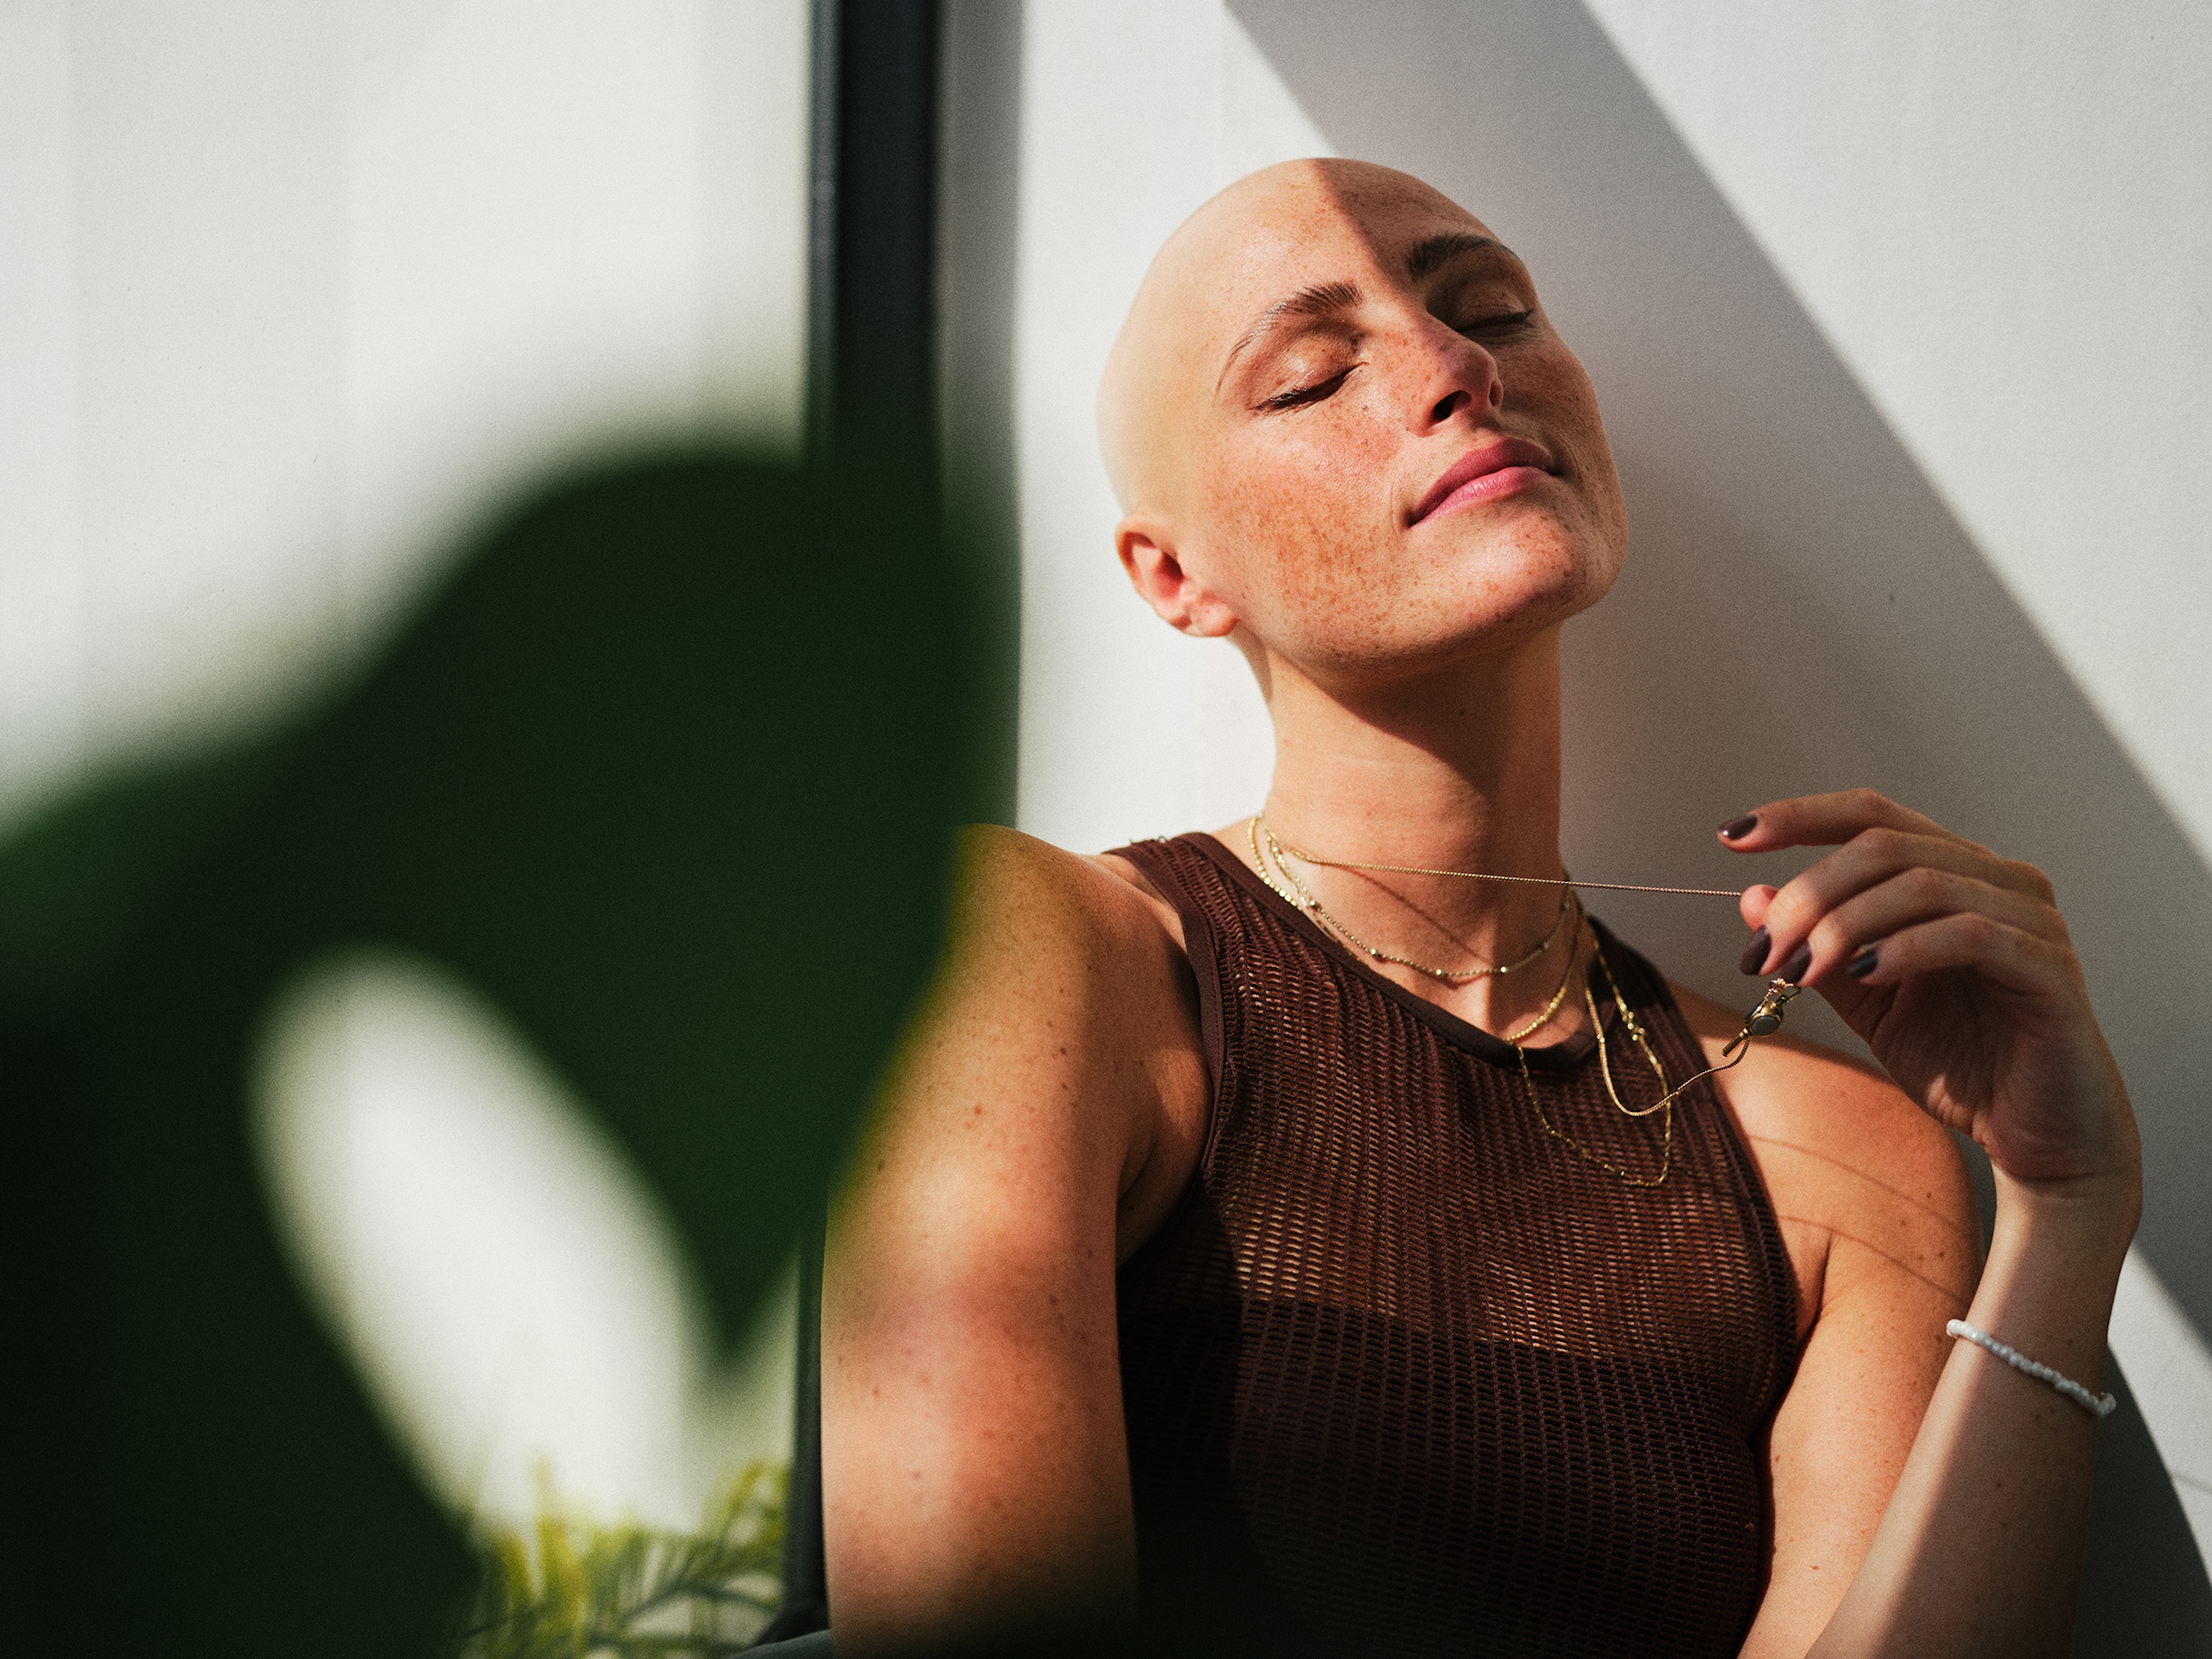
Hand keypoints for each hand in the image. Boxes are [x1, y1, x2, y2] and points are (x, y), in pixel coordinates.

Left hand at [1720, 790, 2136, 1192]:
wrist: (2036, 1137)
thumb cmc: (1960, 1063)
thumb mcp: (1865, 1003)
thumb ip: (1816, 947)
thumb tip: (1751, 895)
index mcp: (1952, 873)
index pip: (1870, 816)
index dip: (1799, 817)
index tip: (1731, 838)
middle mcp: (1997, 879)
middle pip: (1884, 845)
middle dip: (1809, 894)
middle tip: (1765, 953)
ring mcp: (2031, 918)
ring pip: (1922, 882)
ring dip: (1844, 924)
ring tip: (1802, 972)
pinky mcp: (2051, 967)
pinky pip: (1973, 933)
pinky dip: (1906, 948)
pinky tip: (1864, 976)